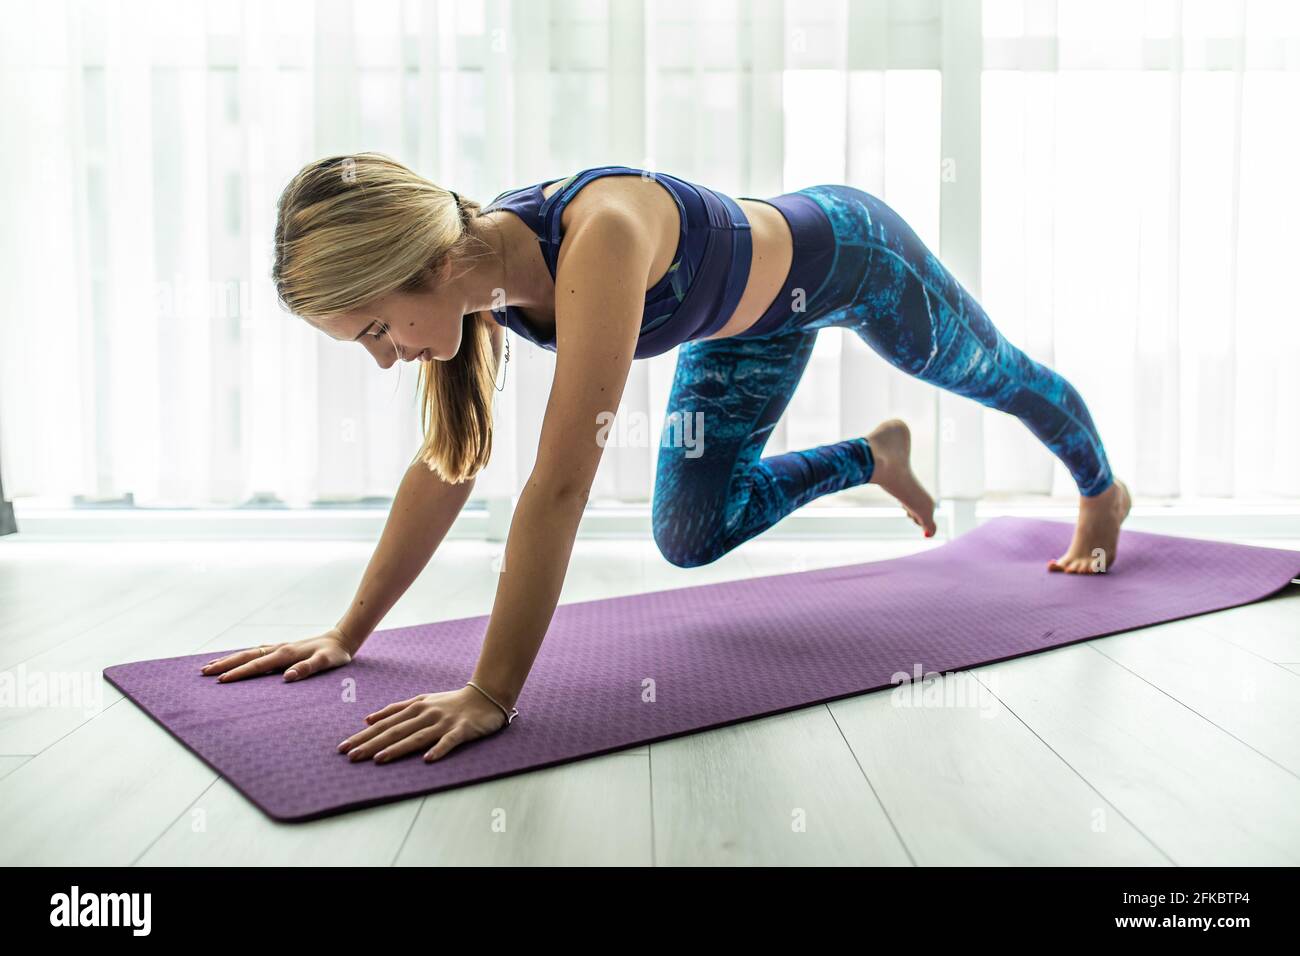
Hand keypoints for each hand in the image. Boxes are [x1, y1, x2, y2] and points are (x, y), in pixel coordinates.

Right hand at [201, 626, 357, 682]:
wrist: (342, 639)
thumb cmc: (335, 654)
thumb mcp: (326, 662)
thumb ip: (308, 668)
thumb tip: (287, 677)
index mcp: (286, 654)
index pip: (257, 665)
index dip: (239, 673)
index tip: (221, 681)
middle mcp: (278, 649)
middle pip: (246, 656)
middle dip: (225, 665)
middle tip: (203, 673)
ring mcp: (278, 647)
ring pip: (248, 653)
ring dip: (229, 659)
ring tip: (210, 667)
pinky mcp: (281, 648)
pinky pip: (256, 652)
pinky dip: (242, 656)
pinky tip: (235, 660)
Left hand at [338, 685, 508, 763]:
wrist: (485, 696)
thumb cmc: (450, 702)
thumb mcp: (421, 701)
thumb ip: (395, 709)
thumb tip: (367, 719)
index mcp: (415, 707)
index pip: (384, 724)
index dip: (363, 736)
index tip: (344, 747)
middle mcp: (426, 714)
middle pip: (395, 731)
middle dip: (371, 744)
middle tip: (351, 756)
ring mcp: (444, 722)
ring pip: (416, 737)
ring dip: (397, 748)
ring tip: (378, 759)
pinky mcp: (462, 730)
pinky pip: (449, 741)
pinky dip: (438, 749)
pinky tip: (427, 759)